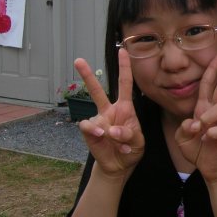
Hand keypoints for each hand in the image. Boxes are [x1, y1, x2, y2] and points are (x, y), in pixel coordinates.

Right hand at [74, 49, 144, 178]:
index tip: (122, 50)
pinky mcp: (89, 132)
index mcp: (125, 108)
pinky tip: (107, 141)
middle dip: (87, 75)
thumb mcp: (138, 142)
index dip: (124, 67)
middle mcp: (109, 111)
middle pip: (97, 90)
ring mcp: (98, 121)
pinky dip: (98, 134)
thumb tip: (110, 130)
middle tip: (78, 60)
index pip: (125, 84)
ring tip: (118, 142)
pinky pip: (90, 128)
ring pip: (98, 119)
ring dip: (111, 132)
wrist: (119, 165)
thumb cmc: (131, 148)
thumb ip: (128, 134)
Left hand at [175, 53, 216, 181]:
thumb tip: (193, 123)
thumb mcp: (182, 138)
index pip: (209, 85)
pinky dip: (211, 134)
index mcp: (204, 109)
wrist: (209, 166)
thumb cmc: (197, 148)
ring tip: (201, 129)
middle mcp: (215, 113)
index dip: (213, 70)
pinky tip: (206, 140)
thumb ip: (183, 128)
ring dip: (208, 116)